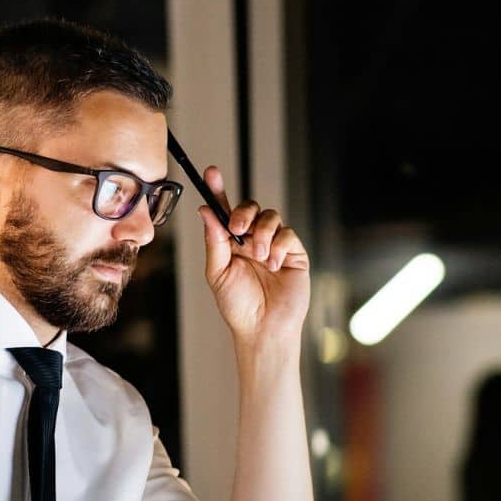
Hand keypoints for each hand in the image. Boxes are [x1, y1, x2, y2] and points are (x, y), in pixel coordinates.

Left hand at [199, 167, 309, 345]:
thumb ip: (214, 241)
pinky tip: (273, 264)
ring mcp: (274, 246)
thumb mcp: (217, 272)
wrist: (262, 328)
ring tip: (258, 256)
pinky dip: (278, 246)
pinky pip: (288, 234)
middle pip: (251, 207)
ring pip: (271, 217)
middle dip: (244, 212)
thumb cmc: (237, 306)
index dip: (218, 190)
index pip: (225, 211)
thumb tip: (206, 211)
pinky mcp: (294, 254)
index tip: (210, 172)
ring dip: (262, 233)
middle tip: (238, 229)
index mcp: (231, 243)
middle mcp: (252, 240)